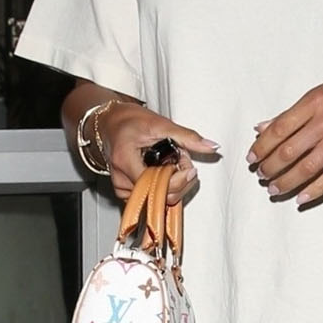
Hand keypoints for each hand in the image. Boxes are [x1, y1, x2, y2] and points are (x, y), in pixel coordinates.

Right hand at [101, 103, 217, 202]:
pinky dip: (165, 187)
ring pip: (158, 200)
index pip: (156, 185)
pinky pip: (152, 198)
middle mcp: (121, 180)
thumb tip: (211, 146)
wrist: (111, 123)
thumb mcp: (161, 124)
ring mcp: (123, 189)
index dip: (178, 178)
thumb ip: (188, 137)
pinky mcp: (128, 193)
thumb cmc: (130, 122)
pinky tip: (166, 172)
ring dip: (174, 184)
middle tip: (183, 160)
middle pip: (160, 196)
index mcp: (125, 161)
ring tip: (173, 163)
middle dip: (180, 180)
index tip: (187, 165)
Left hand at [247, 75, 322, 206]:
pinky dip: (313, 190)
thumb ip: (291, 114)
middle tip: (260, 175)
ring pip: (307, 167)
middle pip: (289, 150)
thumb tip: (260, 129)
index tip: (251, 158)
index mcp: (315, 101)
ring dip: (286, 182)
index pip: (279, 128)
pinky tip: (300, 198)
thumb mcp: (320, 95)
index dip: (261, 146)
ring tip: (273, 188)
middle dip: (270, 167)